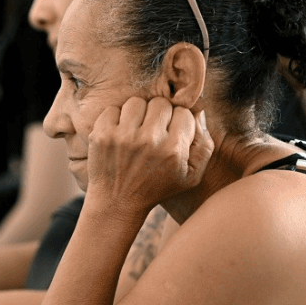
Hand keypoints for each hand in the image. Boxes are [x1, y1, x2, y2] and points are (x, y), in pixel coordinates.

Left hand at [86, 97, 213, 217]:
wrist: (117, 202)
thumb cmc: (158, 187)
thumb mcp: (191, 176)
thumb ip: (204, 145)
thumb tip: (199, 112)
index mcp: (173, 150)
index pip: (184, 112)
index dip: (179, 121)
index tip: (171, 133)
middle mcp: (149, 141)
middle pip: (160, 103)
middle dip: (159, 114)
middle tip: (153, 130)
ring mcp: (123, 137)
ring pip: (137, 102)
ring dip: (138, 114)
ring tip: (136, 130)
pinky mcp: (102, 135)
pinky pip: (112, 109)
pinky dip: (115, 118)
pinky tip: (119, 134)